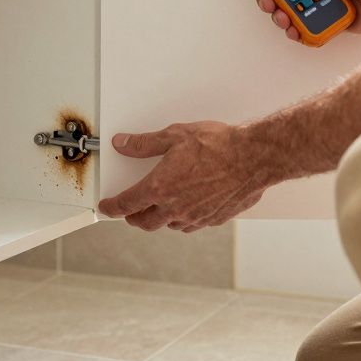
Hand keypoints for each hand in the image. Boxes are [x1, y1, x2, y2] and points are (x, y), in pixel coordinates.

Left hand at [97, 121, 270, 231]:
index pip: (126, 204)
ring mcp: (195, 217)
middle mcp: (175, 208)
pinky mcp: (214, 220)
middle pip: (144, 222)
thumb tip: (122, 144)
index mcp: (160, 188)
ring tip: (159, 207)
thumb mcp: (175, 135)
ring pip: (169, 225)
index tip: (106, 207)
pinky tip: (186, 209)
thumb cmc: (218, 145)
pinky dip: (182, 219)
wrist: (254, 157)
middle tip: (130, 210)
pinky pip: (191, 225)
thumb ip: (145, 144)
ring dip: (159, 218)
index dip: (112, 207)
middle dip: (133, 217)